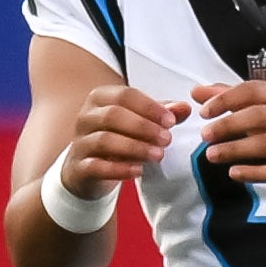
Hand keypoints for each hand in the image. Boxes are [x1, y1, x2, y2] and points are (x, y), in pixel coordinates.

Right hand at [51, 86, 182, 205]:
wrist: (87, 169)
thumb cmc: (116, 138)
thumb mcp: (138, 122)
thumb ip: (160, 114)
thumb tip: (185, 107)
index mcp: (101, 98)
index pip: (125, 95)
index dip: (149, 107)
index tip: (171, 120)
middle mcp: (86, 117)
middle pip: (113, 115)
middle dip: (143, 127)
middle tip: (167, 139)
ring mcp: (80, 142)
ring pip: (104, 140)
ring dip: (135, 147)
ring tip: (158, 155)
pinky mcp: (79, 167)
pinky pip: (96, 166)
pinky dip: (119, 169)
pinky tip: (139, 171)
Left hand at [192, 79, 265, 189]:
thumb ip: (232, 99)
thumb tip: (197, 92)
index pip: (252, 90)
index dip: (225, 99)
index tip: (204, 111)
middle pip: (257, 115)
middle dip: (228, 124)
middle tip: (205, 135)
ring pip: (265, 143)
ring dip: (235, 149)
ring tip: (212, 155)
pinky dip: (253, 172)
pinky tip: (234, 173)